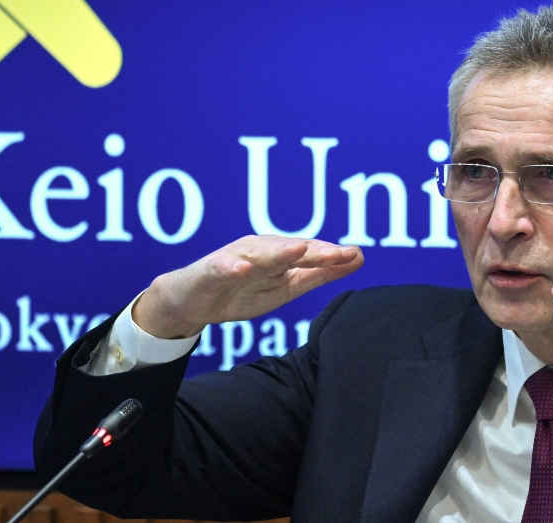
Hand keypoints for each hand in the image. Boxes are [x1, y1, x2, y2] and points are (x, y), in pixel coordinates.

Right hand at [135, 235, 363, 338]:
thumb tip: (358, 258)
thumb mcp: (287, 287)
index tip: (356, 256)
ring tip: (299, 250)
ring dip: (279, 251)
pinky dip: (232, 266)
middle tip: (337, 254)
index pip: (310, 254)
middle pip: (290, 249)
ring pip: (261, 253)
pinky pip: (223, 267)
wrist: (194, 302)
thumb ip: (320, 274)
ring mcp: (236, 257)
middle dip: (314, 251)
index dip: (332, 256)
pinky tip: (242, 268)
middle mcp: (261, 250)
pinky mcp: (212, 270)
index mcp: (280, 254)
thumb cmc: (243, 291)